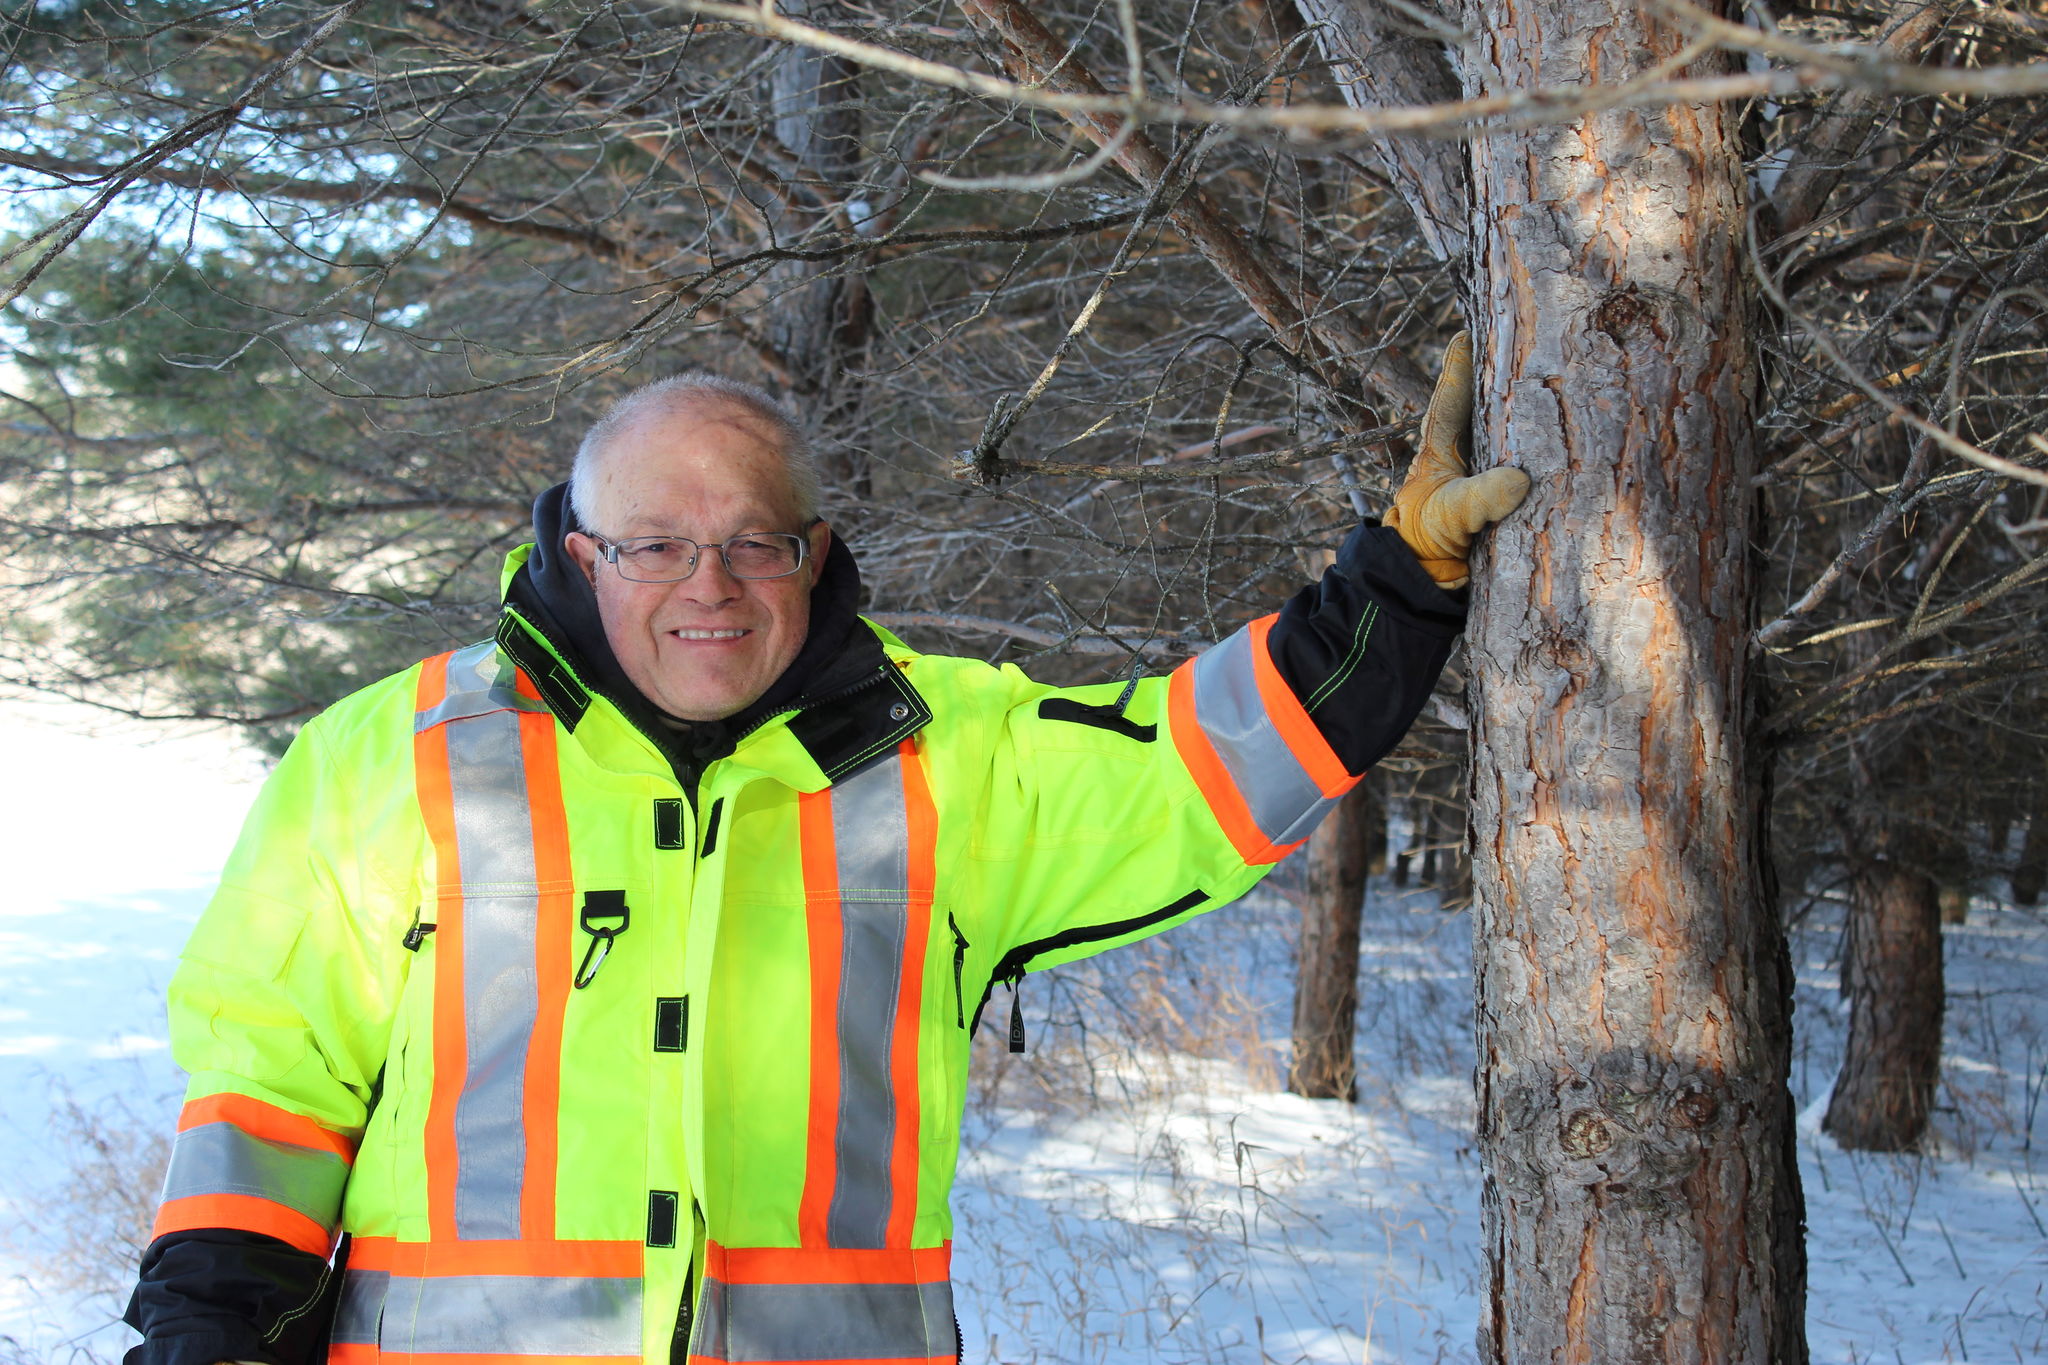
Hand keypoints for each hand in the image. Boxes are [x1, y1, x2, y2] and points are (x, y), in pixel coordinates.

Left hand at [1385, 332, 1530, 588]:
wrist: (1429, 584)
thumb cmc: (1427, 542)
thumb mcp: (1451, 515)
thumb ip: (1481, 497)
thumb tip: (1519, 481)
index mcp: (1439, 447)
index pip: (1451, 396)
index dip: (1460, 363)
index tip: (1467, 332)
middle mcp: (1463, 452)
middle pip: (1483, 403)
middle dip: (1503, 374)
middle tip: (1527, 337)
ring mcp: (1483, 471)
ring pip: (1507, 430)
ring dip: (1528, 408)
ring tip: (1555, 374)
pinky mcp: (1502, 494)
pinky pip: (1525, 462)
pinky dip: (1543, 448)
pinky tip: (1568, 435)